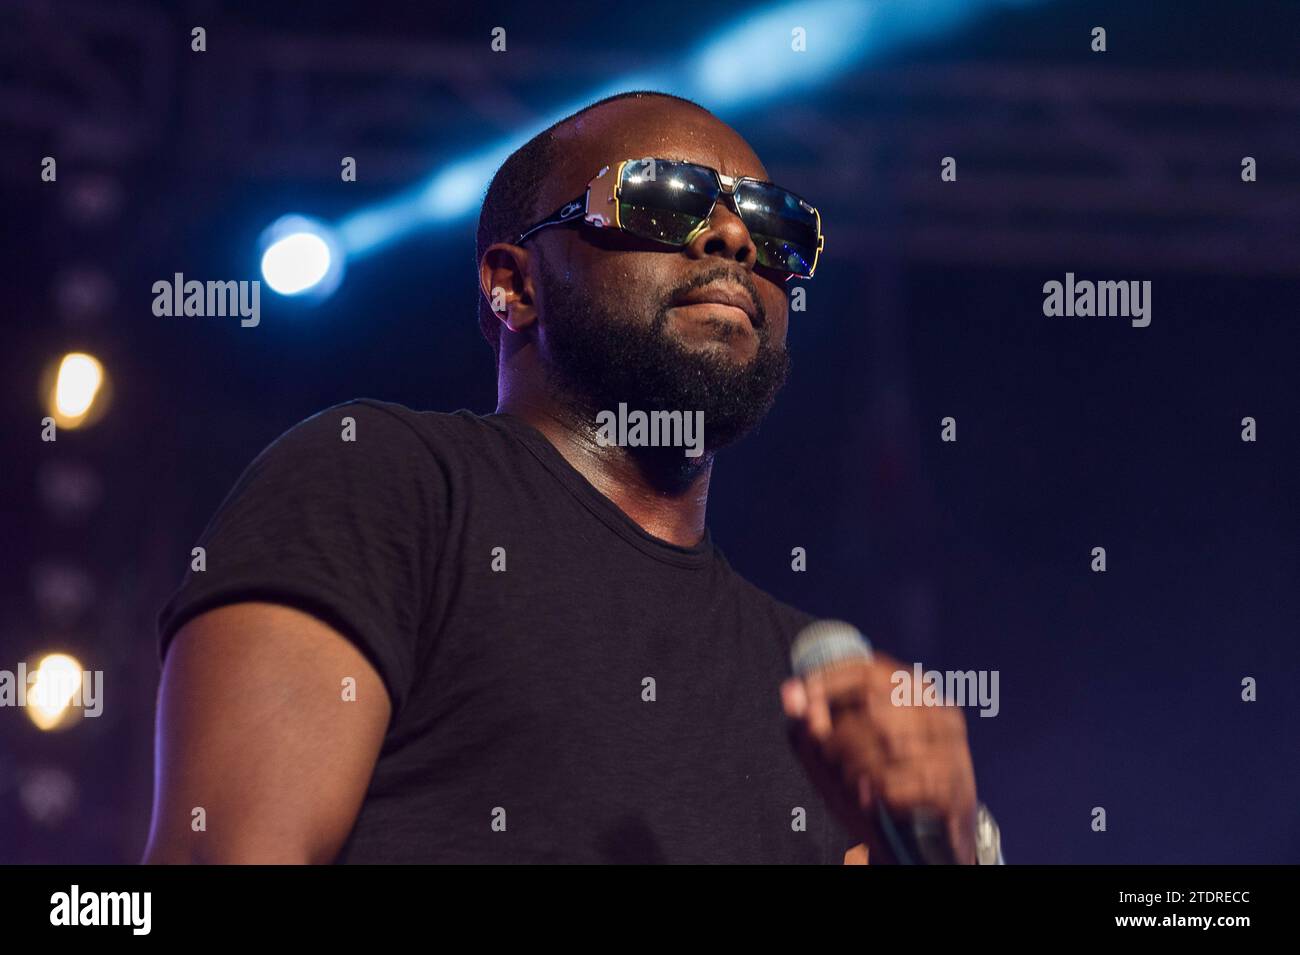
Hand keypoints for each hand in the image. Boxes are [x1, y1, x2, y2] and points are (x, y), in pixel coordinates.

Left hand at [780, 652, 978, 864]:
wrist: (932, 836)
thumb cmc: (881, 779)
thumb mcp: (843, 748)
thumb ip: (813, 721)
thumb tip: (790, 693)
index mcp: (917, 691)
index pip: (867, 670)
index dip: (827, 681)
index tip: (800, 700)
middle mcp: (940, 714)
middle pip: (874, 707)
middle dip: (839, 734)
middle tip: (828, 755)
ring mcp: (951, 750)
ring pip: (887, 744)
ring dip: (855, 766)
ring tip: (850, 780)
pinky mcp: (952, 789)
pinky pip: (900, 783)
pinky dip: (875, 793)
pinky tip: (874, 799)